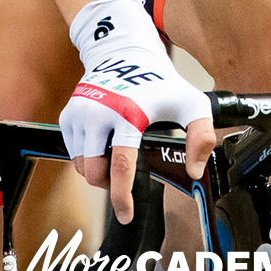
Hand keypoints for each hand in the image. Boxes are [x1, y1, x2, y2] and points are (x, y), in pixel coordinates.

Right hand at [60, 0, 215, 221]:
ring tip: (115, 161)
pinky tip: (102, 147)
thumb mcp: (191, 103)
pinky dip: (86, 158)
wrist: (124, 54)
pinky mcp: (68, 114)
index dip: (122, 196)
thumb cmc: (160, 82)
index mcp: (130, 113)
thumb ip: (201, 136)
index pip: (121, 165)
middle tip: (125, 179)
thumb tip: (195, 170)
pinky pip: (73, 153)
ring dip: (97, 172)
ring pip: (82, 166)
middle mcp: (100, 113)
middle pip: (96, 172)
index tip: (126, 215)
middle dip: (110, 184)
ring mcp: (81, 113)